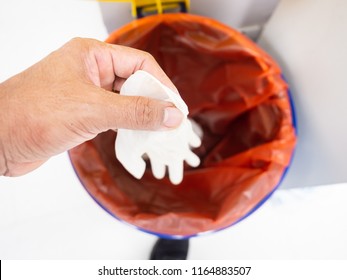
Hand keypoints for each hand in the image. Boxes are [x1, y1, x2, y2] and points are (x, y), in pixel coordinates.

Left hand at [0, 38, 183, 175]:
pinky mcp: (81, 114)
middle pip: (134, 82)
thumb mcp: (93, 110)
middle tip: (170, 121)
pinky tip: (138, 136)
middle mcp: (89, 72)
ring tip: (159, 131)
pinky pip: (114, 116)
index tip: (176, 105)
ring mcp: (85, 94)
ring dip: (142, 115)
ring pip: (125, 101)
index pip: (140, 63)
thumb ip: (136, 112)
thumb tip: (171, 114)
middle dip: (153, 101)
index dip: (161, 83)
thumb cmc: (30, 113)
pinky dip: (128, 126)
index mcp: (91, 55)